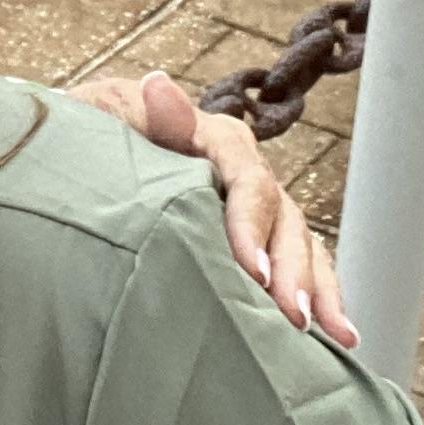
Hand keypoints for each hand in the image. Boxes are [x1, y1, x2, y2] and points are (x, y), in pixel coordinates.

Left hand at [69, 70, 357, 349]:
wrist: (85, 155)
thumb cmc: (94, 136)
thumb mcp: (108, 116)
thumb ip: (140, 114)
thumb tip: (159, 86)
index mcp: (216, 139)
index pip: (248, 181)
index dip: (253, 227)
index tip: (253, 272)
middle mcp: (246, 171)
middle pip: (284, 218)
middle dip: (293, 272)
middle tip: (293, 317)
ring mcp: (256, 208)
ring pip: (301, 245)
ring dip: (319, 290)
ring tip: (336, 335)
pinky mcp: (256, 239)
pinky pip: (298, 266)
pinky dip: (320, 298)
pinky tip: (338, 338)